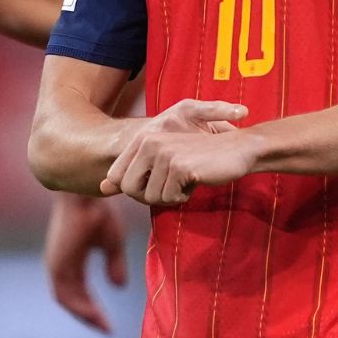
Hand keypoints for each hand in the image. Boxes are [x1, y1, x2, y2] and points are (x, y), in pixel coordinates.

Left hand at [45, 193, 127, 332]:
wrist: (87, 197)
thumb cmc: (99, 213)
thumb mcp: (112, 244)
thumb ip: (114, 265)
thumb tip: (118, 287)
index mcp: (72, 260)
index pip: (79, 292)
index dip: (93, 308)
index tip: (109, 323)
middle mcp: (61, 265)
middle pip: (73, 300)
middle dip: (89, 316)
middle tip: (107, 329)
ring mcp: (56, 265)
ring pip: (67, 301)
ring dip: (84, 315)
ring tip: (103, 326)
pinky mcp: (56, 265)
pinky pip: (64, 295)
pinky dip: (78, 307)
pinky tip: (94, 315)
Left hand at [102, 100, 257, 205]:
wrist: (236, 150)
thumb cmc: (199, 158)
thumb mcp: (161, 163)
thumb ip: (131, 173)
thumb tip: (101, 188)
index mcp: (142, 139)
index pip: (117, 177)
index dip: (134, 189)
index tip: (155, 183)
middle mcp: (149, 143)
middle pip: (129, 190)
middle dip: (151, 195)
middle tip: (171, 185)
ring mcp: (163, 154)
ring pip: (151, 197)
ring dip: (171, 195)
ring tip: (186, 178)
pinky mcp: (179, 166)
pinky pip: (171, 198)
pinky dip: (184, 196)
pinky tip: (196, 179)